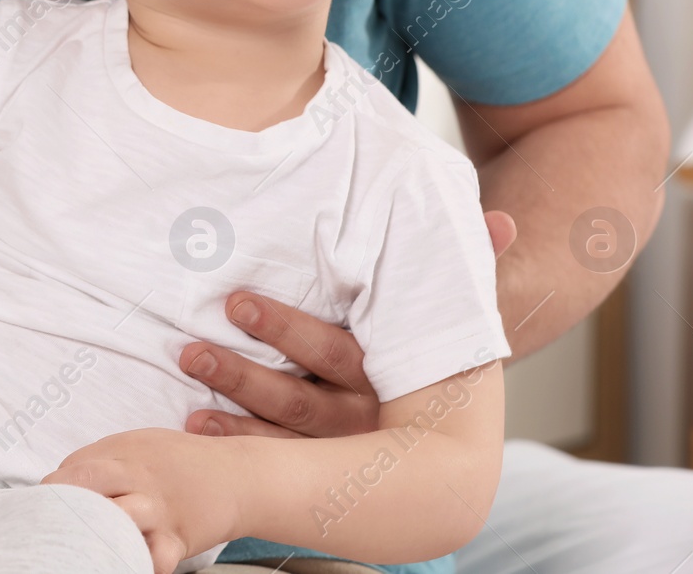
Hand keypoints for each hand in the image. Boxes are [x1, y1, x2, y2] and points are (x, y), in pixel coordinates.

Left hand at [43, 428, 238, 573]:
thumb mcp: (139, 447)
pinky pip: (157, 555)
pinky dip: (143, 563)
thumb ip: (102, 461)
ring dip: (96, 533)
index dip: (54, 489)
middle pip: (87, 482)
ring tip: (78, 548)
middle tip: (48, 528)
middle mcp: (137, 477)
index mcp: (123, 452)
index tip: (43, 508)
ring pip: (118, 518)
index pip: (75, 467)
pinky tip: (129, 565)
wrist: (237, 475)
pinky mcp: (177, 537)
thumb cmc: (180, 464)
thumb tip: (62, 482)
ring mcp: (157, 508)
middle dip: (62, 504)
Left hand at [179, 209, 515, 439]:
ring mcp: (345, 450)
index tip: (236, 303)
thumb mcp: (456, 311)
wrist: (462, 436)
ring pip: (282, 433)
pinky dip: (234, 444)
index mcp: (396, 376)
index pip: (334, 352)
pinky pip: (274, 463)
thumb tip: (505, 222)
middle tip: (191, 350)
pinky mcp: (324, 470)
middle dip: (244, 376)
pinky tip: (195, 424)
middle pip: (300, 399)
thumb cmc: (441, 350)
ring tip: (186, 379)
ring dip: (230, 407)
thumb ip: (476, 263)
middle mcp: (371, 419)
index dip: (286, 328)